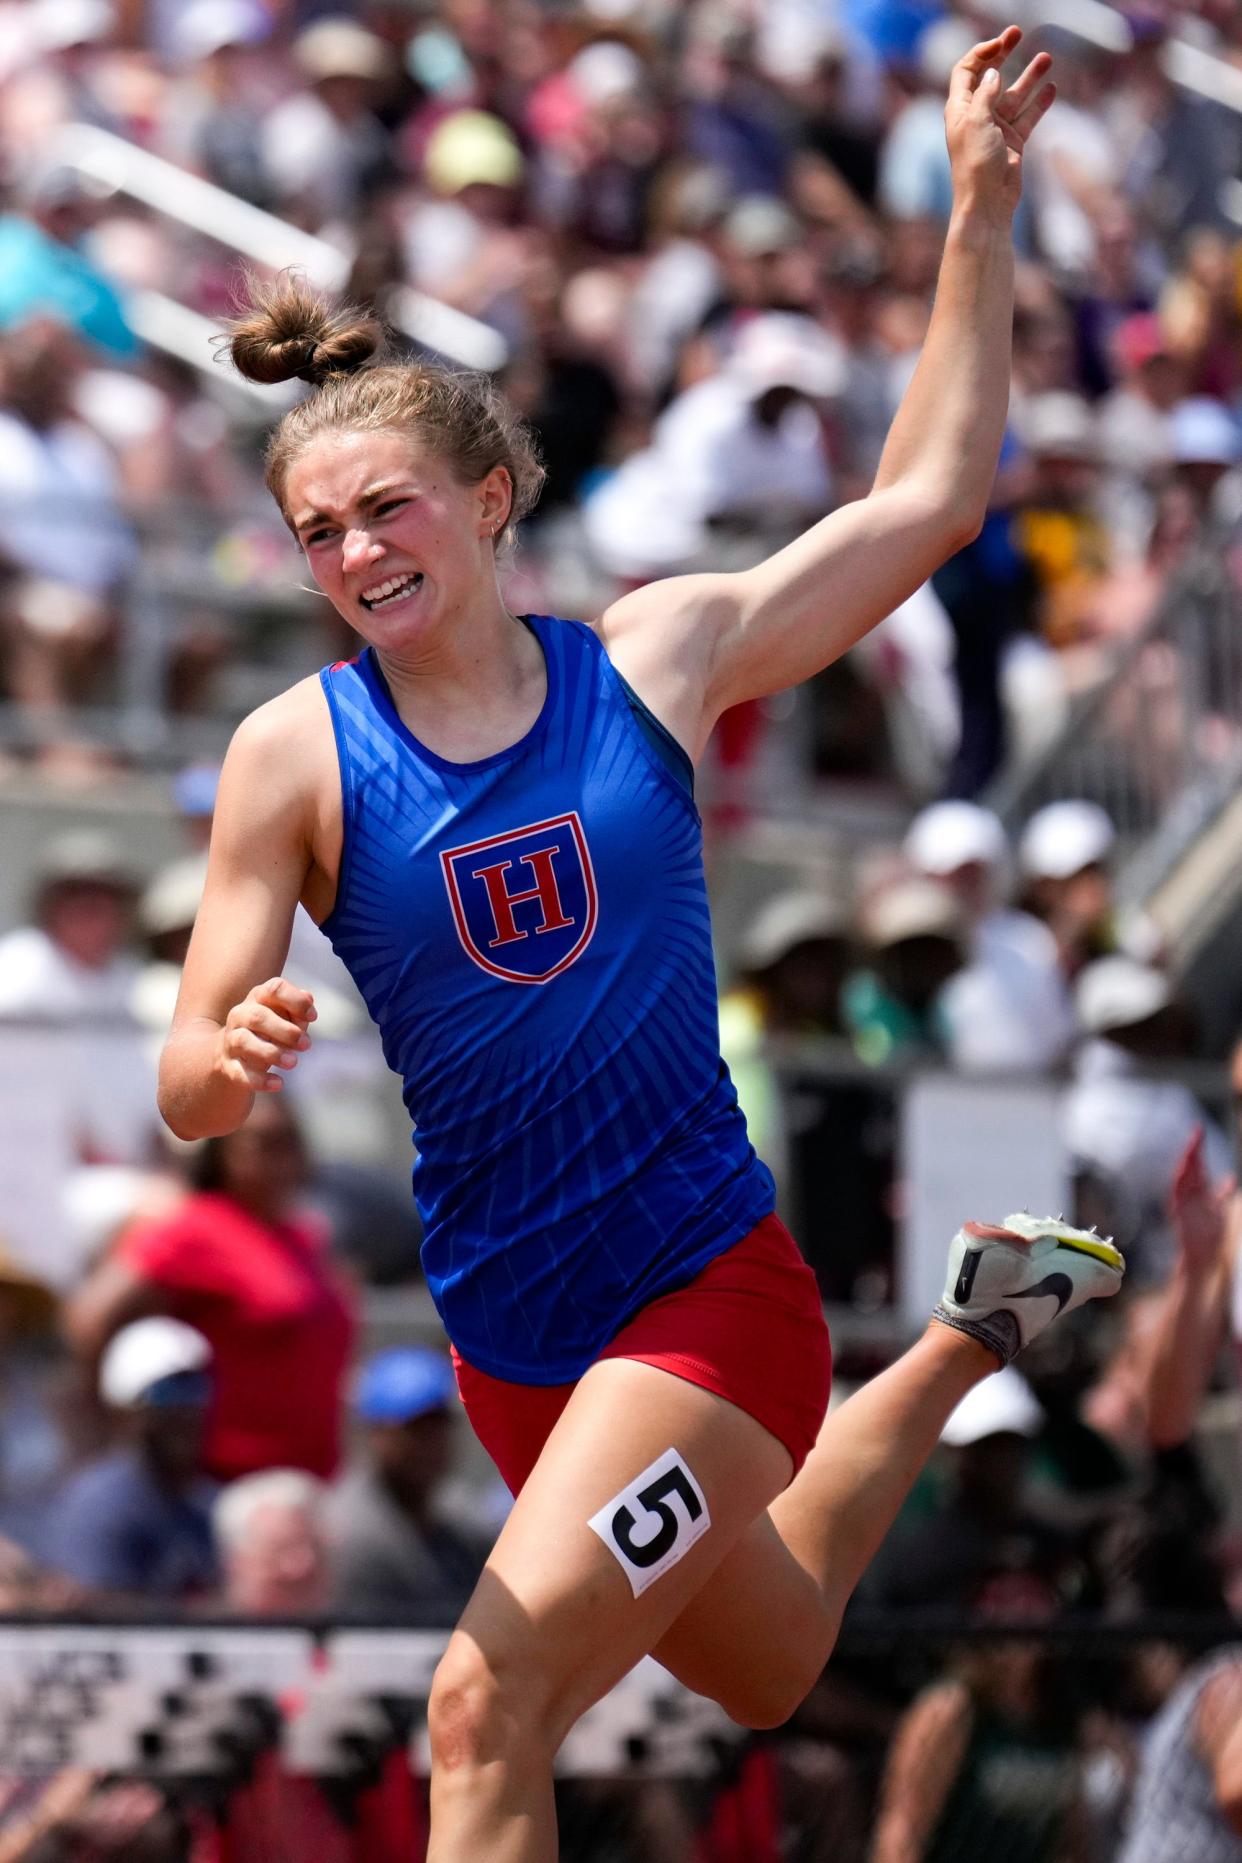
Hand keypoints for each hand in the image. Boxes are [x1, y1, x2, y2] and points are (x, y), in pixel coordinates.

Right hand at [216, 977, 315, 1093]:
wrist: (233, 1052)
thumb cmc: (270, 1029)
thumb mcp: (286, 1017)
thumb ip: (298, 1009)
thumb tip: (308, 999)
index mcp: (258, 997)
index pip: (274, 989)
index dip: (296, 1001)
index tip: (312, 1017)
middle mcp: (240, 1015)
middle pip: (258, 1017)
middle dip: (286, 1031)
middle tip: (306, 1045)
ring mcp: (230, 1040)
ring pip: (244, 1042)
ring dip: (272, 1053)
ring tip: (293, 1062)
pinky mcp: (227, 1065)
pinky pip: (240, 1072)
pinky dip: (260, 1079)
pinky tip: (279, 1083)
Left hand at [944, 26, 1055, 220]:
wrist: (988, 204)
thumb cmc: (976, 165)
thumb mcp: (977, 122)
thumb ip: (985, 94)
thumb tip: (993, 74)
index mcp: (960, 109)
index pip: (966, 71)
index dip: (981, 53)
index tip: (1000, 42)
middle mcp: (977, 116)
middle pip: (990, 77)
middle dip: (1004, 54)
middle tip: (1018, 33)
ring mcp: (996, 129)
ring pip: (1014, 95)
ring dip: (1029, 76)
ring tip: (1046, 58)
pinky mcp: (1013, 142)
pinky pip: (1028, 116)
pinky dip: (1039, 103)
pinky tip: (1051, 88)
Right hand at [1169, 1126, 1234, 1272]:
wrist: (1200, 1257)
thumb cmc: (1207, 1235)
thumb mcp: (1219, 1210)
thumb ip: (1221, 1194)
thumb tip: (1230, 1178)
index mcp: (1198, 1191)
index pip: (1198, 1165)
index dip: (1198, 1148)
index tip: (1200, 1130)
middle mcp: (1189, 1195)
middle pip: (1190, 1167)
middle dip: (1193, 1150)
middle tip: (1197, 1132)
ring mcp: (1182, 1203)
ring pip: (1182, 1178)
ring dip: (1186, 1163)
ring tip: (1192, 1148)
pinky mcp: (1178, 1214)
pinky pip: (1176, 1196)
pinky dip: (1178, 1184)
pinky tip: (1182, 1172)